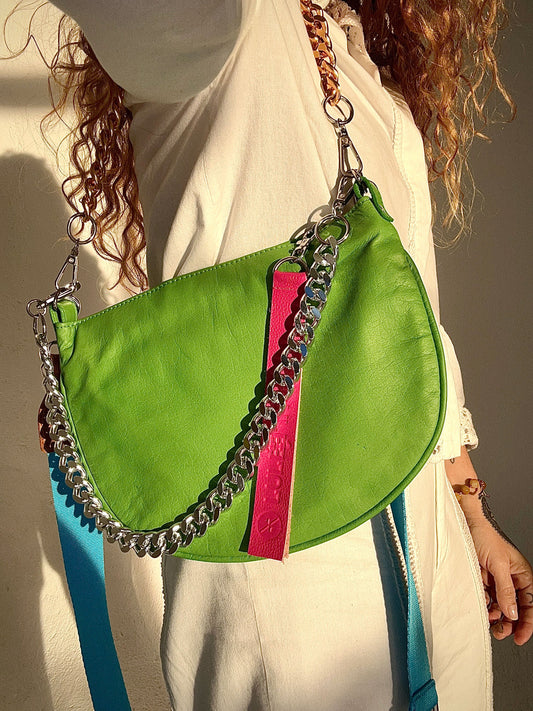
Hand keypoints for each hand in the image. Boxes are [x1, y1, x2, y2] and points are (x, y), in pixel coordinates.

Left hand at [466, 516, 532, 645]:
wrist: (464, 525)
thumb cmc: (485, 537)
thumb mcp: (499, 564)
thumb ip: (506, 589)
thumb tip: (513, 613)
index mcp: (522, 575)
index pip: (530, 604)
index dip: (527, 623)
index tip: (519, 637)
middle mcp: (511, 580)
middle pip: (515, 609)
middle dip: (509, 623)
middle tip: (500, 633)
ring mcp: (497, 582)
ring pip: (500, 607)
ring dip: (495, 616)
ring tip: (489, 621)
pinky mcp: (483, 581)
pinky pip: (486, 600)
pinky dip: (484, 606)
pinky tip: (482, 607)